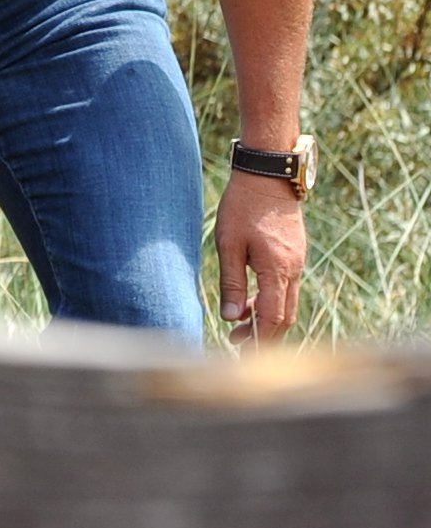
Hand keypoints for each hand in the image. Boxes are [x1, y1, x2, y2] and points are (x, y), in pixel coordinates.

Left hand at [216, 171, 307, 341]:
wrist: (269, 176)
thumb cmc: (243, 207)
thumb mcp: (229, 244)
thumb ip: (232, 282)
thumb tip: (232, 317)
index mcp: (278, 270)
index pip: (274, 318)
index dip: (259, 339)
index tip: (241, 350)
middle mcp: (294, 270)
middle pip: (285, 317)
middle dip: (263, 335)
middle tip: (237, 344)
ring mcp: (297, 262)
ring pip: (287, 303)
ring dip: (266, 319)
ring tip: (239, 326)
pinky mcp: (294, 255)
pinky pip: (286, 288)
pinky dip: (270, 301)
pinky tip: (250, 301)